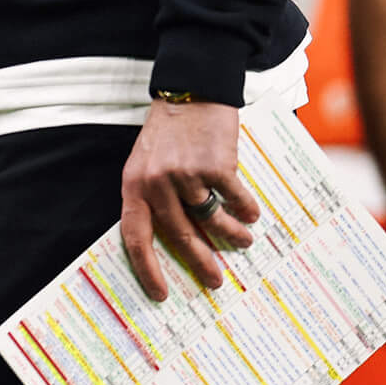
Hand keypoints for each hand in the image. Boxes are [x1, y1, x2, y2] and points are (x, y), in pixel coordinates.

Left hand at [119, 99, 259, 300]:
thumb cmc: (170, 132)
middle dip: (201, 263)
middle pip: (180, 236)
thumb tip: (176, 241)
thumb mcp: (147, 162)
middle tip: (215, 280)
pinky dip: (246, 210)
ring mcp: (185, 174)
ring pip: (212, 221)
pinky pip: (234, 201)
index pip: (135, 236)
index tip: (161, 294)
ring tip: (244, 240)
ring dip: (232, 236)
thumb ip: (153, 196)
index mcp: (134, 184)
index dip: (147, 268)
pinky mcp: (215, 165)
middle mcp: (156, 182)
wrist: (192, 90)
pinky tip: (251, 213)